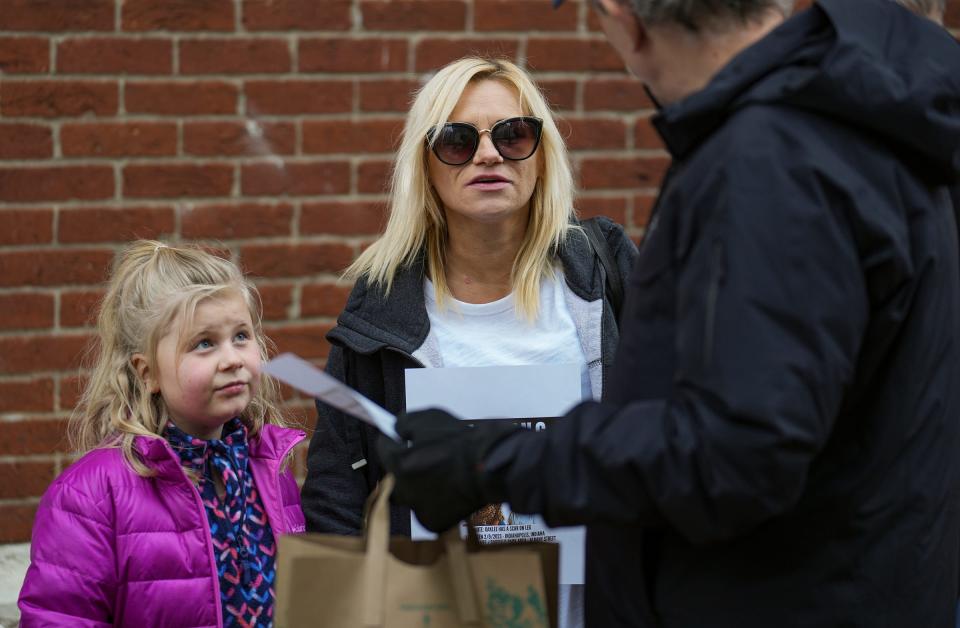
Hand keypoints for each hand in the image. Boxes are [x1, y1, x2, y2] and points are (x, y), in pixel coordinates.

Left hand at [377, 408, 519, 531]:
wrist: (489, 467)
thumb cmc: (460, 441)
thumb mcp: (429, 418)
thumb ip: (404, 423)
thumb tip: (396, 429)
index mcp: (398, 463)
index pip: (383, 448)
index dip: (390, 439)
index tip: (396, 437)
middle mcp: (402, 490)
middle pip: (391, 477)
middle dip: (400, 467)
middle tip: (417, 459)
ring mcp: (417, 509)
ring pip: (408, 497)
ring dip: (415, 488)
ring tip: (435, 477)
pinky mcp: (432, 523)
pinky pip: (426, 511)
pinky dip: (433, 502)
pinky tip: (447, 491)